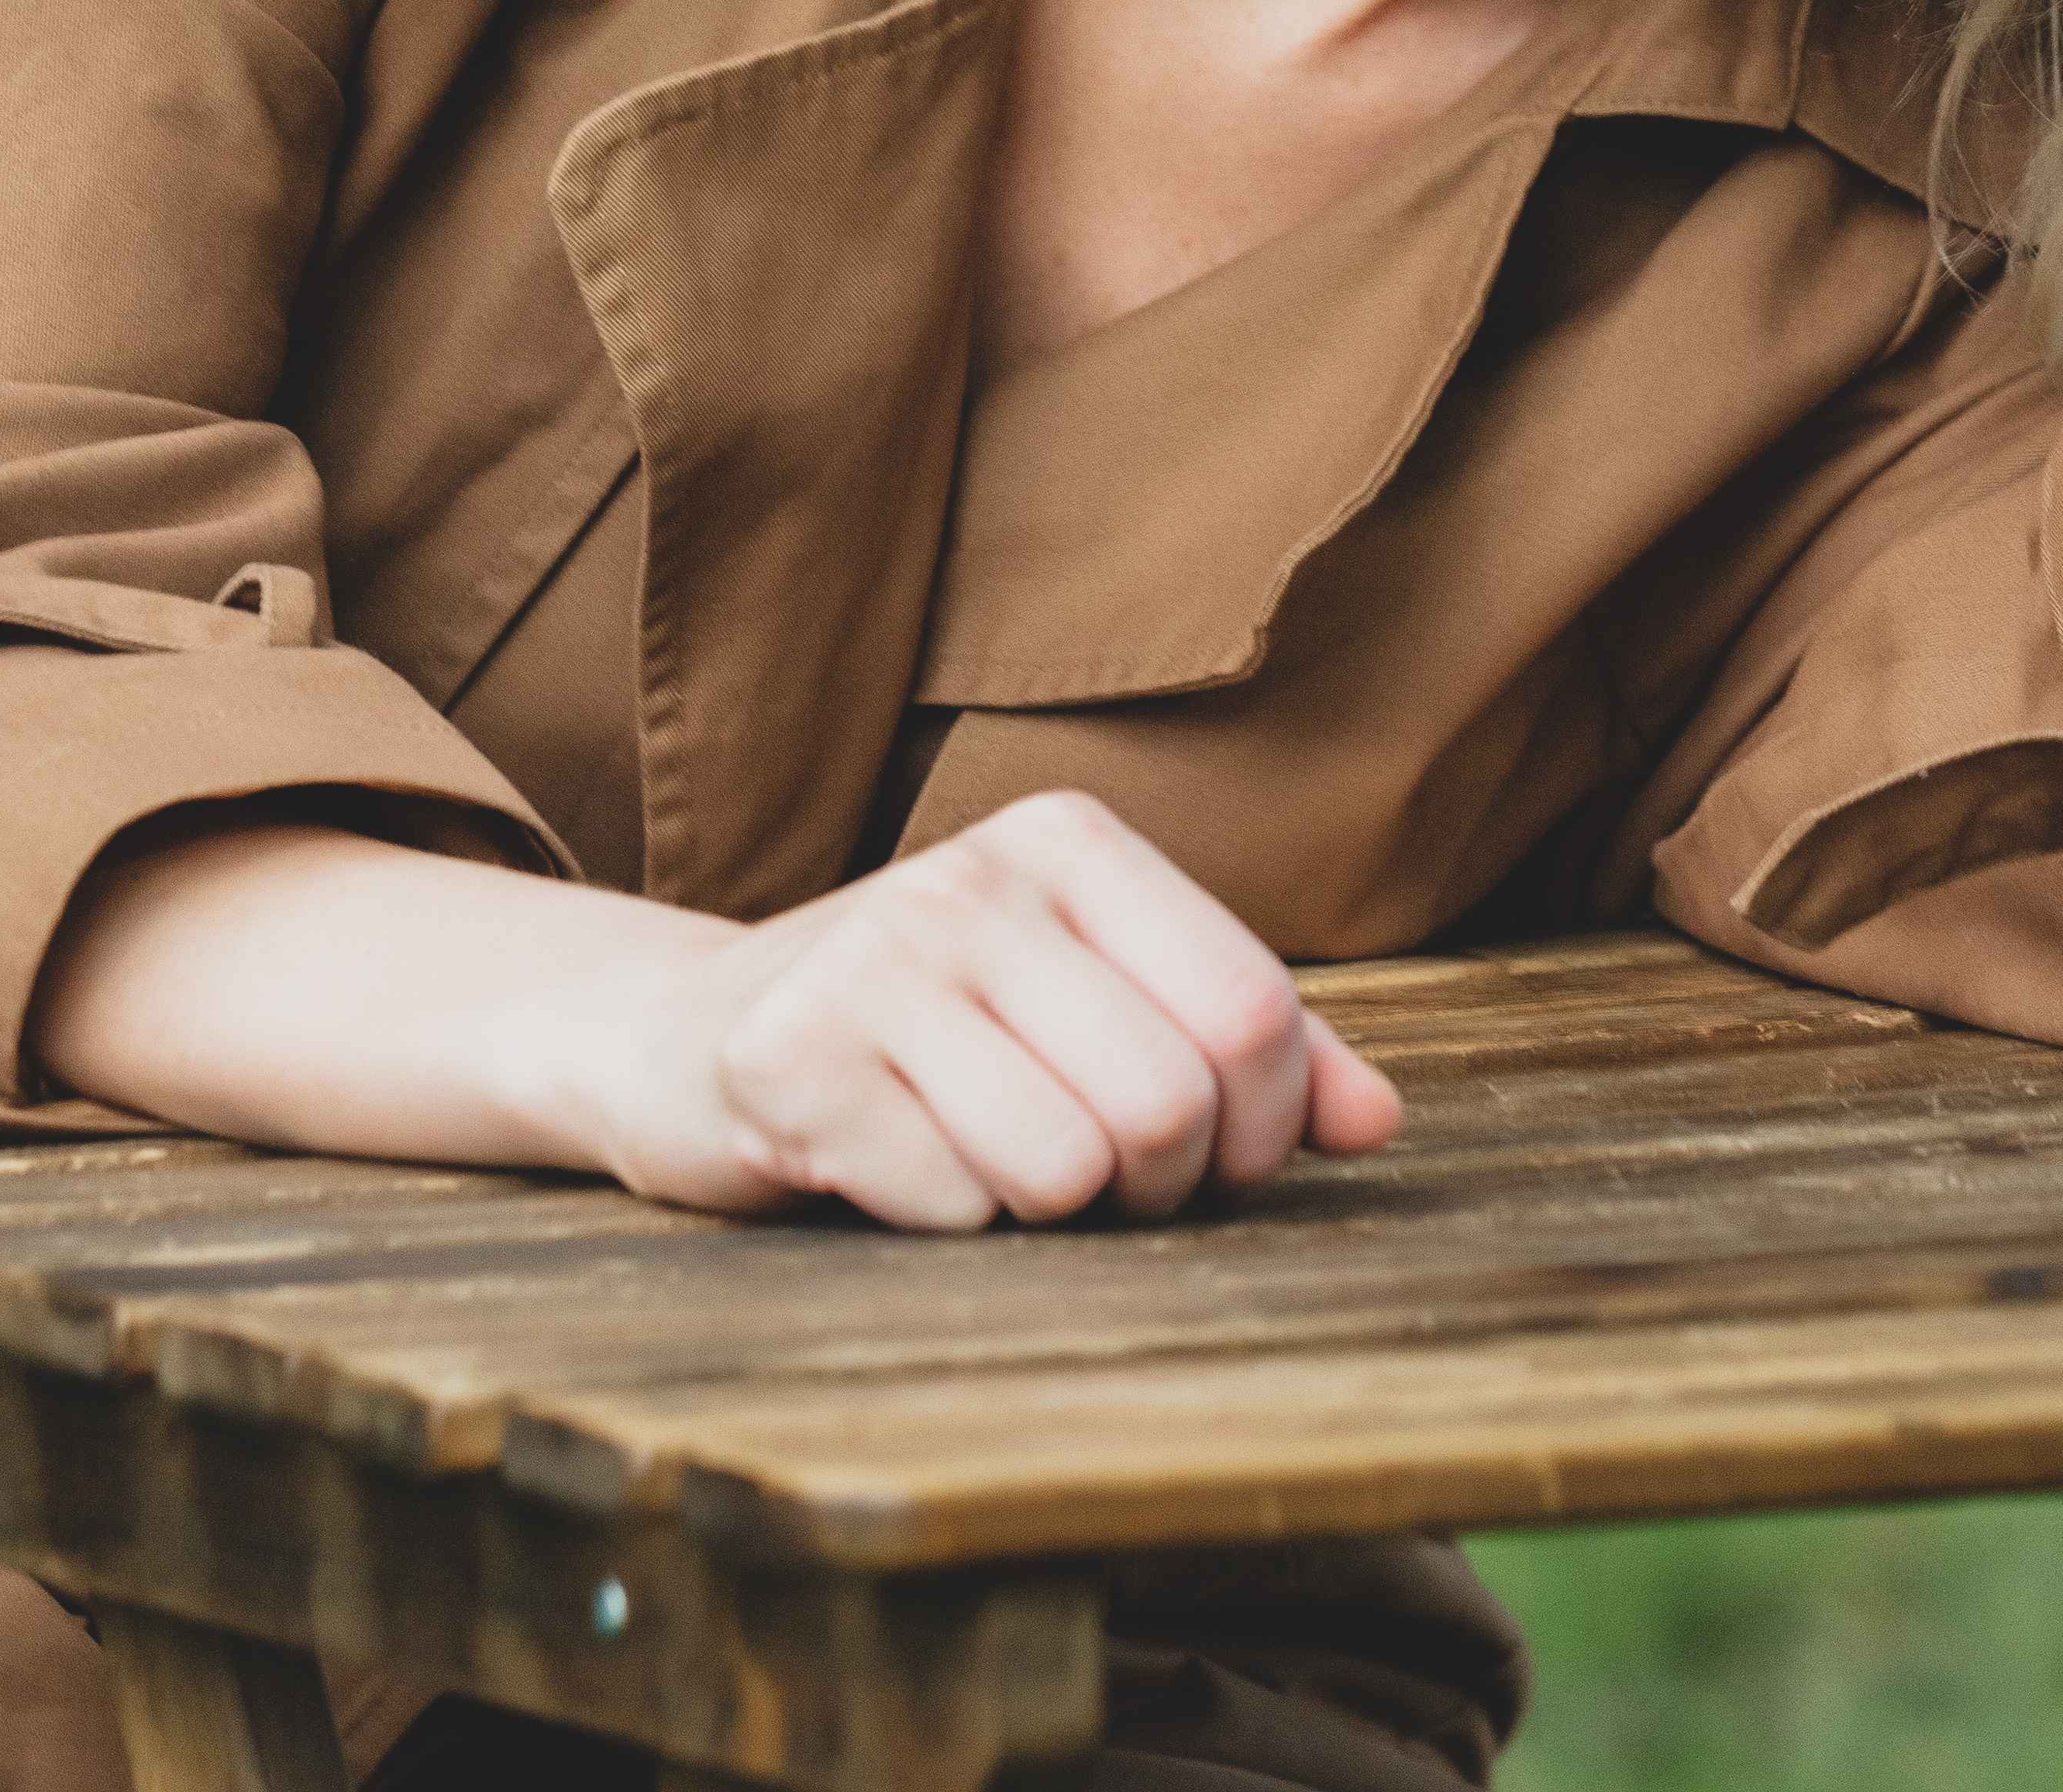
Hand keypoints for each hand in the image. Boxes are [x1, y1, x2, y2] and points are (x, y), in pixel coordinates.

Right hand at [25, 791, 1399, 1227]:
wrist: (684, 1041)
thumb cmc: (929, 1037)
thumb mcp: (1093, 1004)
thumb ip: (1251, 1052)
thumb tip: (1379, 1124)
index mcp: (1070, 842)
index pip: (1254, 1012)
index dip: (1261, 1128)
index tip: (1211, 1155)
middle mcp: (973, 876)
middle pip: (1172, 1102)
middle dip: (1152, 1186)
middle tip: (1081, 1175)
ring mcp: (873, 956)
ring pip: (1067, 1167)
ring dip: (1038, 1209)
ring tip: (975, 1157)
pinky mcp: (790, 1057)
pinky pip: (950, 1203)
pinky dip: (937, 1220)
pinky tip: (882, 1165)